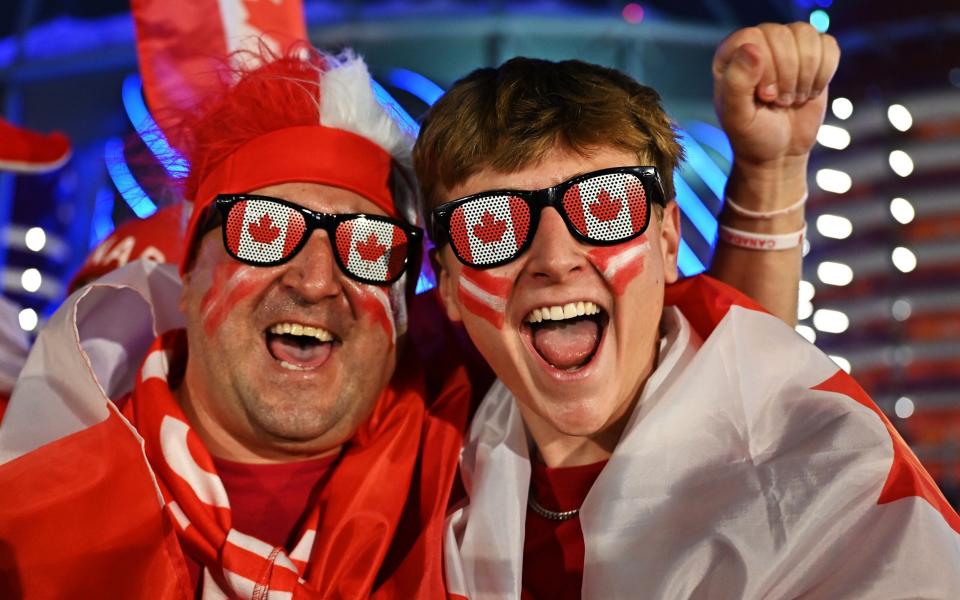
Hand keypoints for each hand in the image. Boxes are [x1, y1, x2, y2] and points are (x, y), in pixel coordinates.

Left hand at [713, 22, 840, 169]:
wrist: (780, 152)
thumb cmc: (752, 135)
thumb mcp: (737, 117)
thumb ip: (736, 83)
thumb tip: (752, 49)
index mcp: (730, 56)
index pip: (752, 38)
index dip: (765, 67)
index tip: (765, 95)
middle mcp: (757, 44)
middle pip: (782, 35)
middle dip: (787, 76)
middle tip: (779, 101)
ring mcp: (786, 47)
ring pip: (807, 36)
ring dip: (805, 75)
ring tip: (792, 98)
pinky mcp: (813, 55)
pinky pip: (828, 45)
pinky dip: (824, 73)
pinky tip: (809, 92)